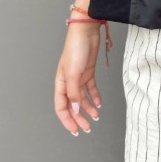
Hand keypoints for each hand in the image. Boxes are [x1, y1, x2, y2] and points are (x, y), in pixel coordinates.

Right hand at [54, 20, 101, 135]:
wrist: (86, 31)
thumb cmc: (76, 49)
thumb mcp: (74, 73)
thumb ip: (74, 93)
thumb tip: (74, 110)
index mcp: (61, 83)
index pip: (61, 107)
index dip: (67, 120)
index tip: (76, 130)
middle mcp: (68, 82)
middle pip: (72, 105)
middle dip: (79, 118)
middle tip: (87, 128)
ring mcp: (78, 77)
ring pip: (82, 98)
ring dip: (88, 108)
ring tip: (96, 117)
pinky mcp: (88, 71)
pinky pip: (90, 88)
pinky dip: (94, 97)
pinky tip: (99, 104)